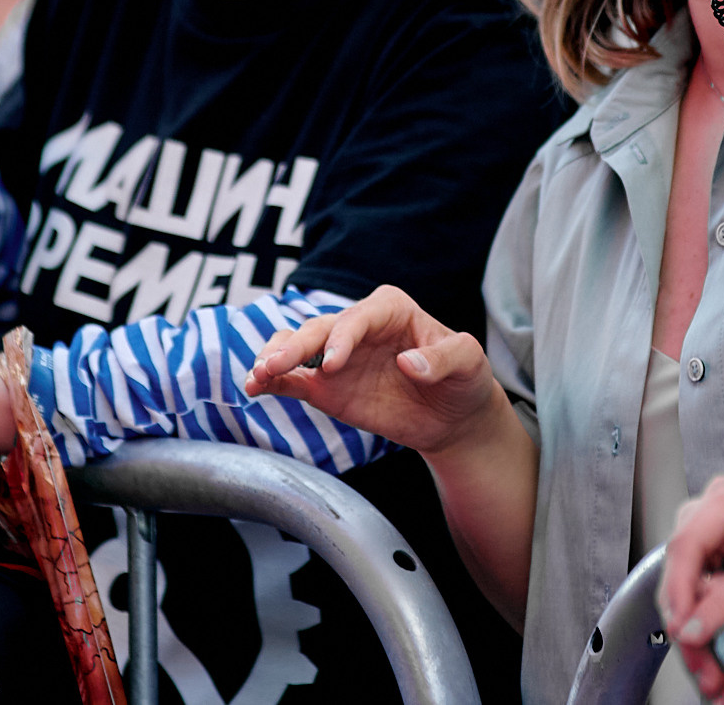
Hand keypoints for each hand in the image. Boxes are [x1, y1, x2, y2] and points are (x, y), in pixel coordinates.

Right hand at [246, 286, 505, 458]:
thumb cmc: (462, 378)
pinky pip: (293, 380)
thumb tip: (409, 363)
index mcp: (390, 309)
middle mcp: (357, 327)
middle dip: (295, 345)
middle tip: (274, 364)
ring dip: (274, 357)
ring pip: (296, 347)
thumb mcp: (469, 362)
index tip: (332, 364)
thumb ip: (444, 358)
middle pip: (319, 329)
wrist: (452, 416)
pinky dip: (272, 382)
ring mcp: (336, 356)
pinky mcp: (325, 387)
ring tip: (257, 376)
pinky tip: (254, 388)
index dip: (342, 337)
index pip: (359, 317)